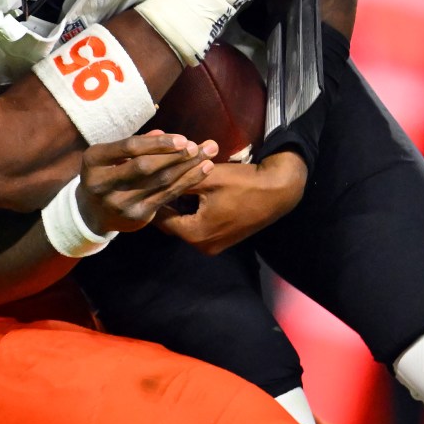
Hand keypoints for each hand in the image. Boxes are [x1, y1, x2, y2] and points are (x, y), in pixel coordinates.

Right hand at [78, 133, 217, 233]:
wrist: (92, 213)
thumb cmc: (108, 173)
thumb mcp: (113, 155)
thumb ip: (138, 144)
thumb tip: (166, 134)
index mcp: (94, 160)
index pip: (129, 148)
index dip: (158, 144)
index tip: (183, 138)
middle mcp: (102, 183)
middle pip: (145, 166)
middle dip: (175, 156)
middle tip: (199, 146)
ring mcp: (119, 203)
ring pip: (160, 182)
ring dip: (187, 167)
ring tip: (208, 155)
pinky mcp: (136, 216)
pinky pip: (166, 196)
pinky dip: (187, 182)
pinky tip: (203, 170)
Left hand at [156, 151, 306, 253]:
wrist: (279, 192)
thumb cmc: (243, 184)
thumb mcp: (208, 178)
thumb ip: (179, 180)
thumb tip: (154, 177)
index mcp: (195, 234)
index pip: (161, 217)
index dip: (153, 198)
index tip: (144, 184)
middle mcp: (202, 245)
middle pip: (172, 223)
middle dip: (165, 202)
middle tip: (156, 183)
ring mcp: (214, 245)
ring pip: (185, 223)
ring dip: (179, 206)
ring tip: (172, 184)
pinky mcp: (224, 239)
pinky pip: (199, 225)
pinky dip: (192, 211)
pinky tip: (191, 192)